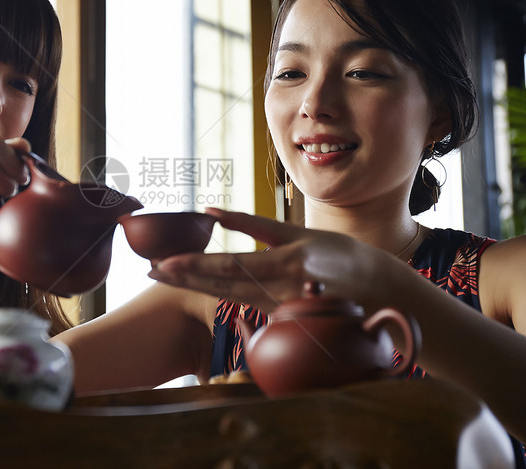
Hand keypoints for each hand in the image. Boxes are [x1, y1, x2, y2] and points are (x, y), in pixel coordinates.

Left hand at [147, 208, 398, 312]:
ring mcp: (280, 308)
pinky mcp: (280, 316)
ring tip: (161, 277)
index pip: (229, 267)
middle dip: (183, 279)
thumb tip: (210, 209)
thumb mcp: (294, 231)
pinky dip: (214, 294)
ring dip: (192, 287)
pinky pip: (241, 303)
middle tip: (149, 272)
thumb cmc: (338, 252)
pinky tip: (192, 286)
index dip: (194, 267)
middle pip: (221, 285)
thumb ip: (251, 222)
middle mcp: (280, 290)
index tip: (163, 263)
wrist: (376, 288)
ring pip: (227, 296)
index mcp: (286, 263)